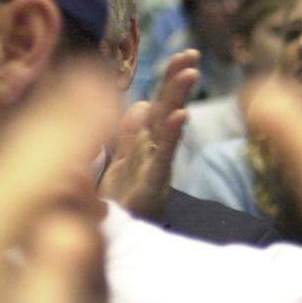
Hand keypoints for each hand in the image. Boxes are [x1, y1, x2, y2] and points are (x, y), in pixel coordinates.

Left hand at [98, 49, 199, 217]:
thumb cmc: (119, 207)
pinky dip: (171, 135)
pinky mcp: (150, 187)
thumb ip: (129, 134)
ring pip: (167, 127)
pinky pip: (161, 158)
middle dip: (178, 80)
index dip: (170, 77)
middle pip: (166, 108)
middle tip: (192, 54)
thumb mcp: (121, 163)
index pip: (159, 101)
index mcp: (143, 143)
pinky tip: (180, 116)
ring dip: (178, 98)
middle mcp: (152, 152)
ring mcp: (153, 168)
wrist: (109, 249)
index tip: (185, 53)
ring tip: (190, 73)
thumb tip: (142, 103)